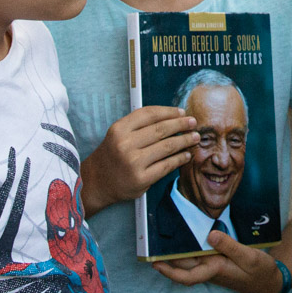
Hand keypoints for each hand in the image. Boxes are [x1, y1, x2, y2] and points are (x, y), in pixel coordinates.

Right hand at [82, 106, 198, 209]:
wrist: (96, 181)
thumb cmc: (112, 154)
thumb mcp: (118, 134)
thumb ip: (140, 125)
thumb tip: (172, 117)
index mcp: (119, 129)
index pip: (149, 114)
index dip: (169, 112)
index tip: (182, 112)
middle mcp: (125, 144)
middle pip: (161, 129)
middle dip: (181, 125)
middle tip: (194, 123)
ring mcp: (133, 162)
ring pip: (167, 147)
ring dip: (184, 141)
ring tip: (195, 138)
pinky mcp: (141, 179)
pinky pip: (166, 166)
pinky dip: (179, 159)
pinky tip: (186, 155)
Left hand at [151, 231, 286, 292]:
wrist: (270, 281)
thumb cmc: (260, 271)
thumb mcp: (249, 257)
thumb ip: (230, 246)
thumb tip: (210, 234)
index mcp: (216, 270)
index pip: (188, 275)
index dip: (170, 272)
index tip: (156, 264)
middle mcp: (210, 269)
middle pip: (184, 265)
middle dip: (167, 258)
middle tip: (150, 242)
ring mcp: (213, 265)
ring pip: (190, 260)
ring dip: (176, 252)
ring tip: (162, 237)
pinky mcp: (217, 261)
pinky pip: (198, 255)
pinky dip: (189, 248)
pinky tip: (186, 236)